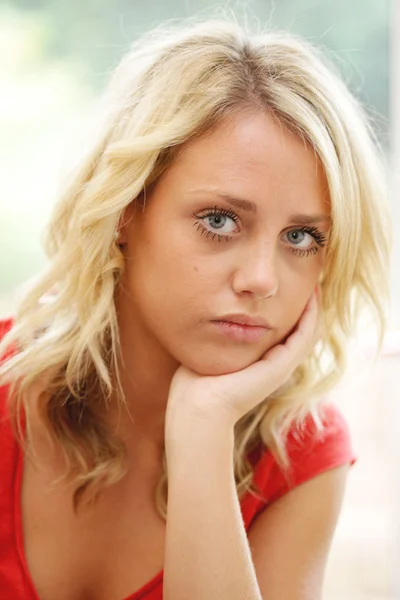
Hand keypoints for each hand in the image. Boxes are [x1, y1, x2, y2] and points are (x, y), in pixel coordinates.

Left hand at [165, 287, 320, 433]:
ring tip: (315, 282)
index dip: (294, 309)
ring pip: (311, 331)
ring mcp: (282, 366)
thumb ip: (216, 334)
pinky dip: (311, 314)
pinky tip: (311, 294)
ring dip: (315, 307)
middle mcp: (277, 365)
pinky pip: (306, 335)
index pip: (287, 332)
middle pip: (305, 330)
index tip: (290, 285)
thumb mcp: (211, 350)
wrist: (198, 406)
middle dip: (309, 305)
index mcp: (263, 362)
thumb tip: (208, 314)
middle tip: (311, 278)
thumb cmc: (195, 382)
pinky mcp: (281, 366)